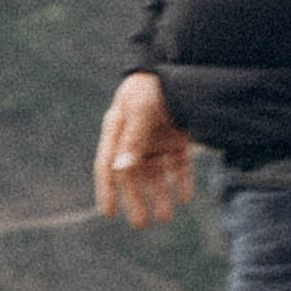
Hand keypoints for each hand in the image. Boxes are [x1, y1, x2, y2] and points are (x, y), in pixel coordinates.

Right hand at [94, 72, 193, 227]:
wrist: (181, 66)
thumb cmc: (152, 86)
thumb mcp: (140, 110)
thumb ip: (131, 140)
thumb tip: (121, 170)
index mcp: (117, 130)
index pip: (107, 165)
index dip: (106, 189)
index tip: (107, 212)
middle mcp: (135, 139)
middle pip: (132, 176)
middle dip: (136, 200)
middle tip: (139, 224)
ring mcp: (156, 140)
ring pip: (156, 175)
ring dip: (159, 195)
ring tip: (165, 217)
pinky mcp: (177, 139)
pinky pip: (178, 166)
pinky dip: (181, 182)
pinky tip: (184, 198)